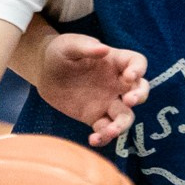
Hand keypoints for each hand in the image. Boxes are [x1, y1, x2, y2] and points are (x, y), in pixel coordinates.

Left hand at [32, 33, 148, 147]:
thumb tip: (104, 49)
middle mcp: (117, 83)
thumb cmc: (60, 52)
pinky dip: (103, 137)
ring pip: (125, 116)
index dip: (138, 69)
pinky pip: (105, 130)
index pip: (137, 63)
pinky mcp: (95, 117)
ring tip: (110, 130)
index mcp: (115, 62)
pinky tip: (93, 139)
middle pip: (140, 90)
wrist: (44, 72)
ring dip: (122, 125)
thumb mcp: (69, 45)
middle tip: (129, 101)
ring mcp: (108, 101)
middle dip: (139, 96)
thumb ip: (86, 46)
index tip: (129, 76)